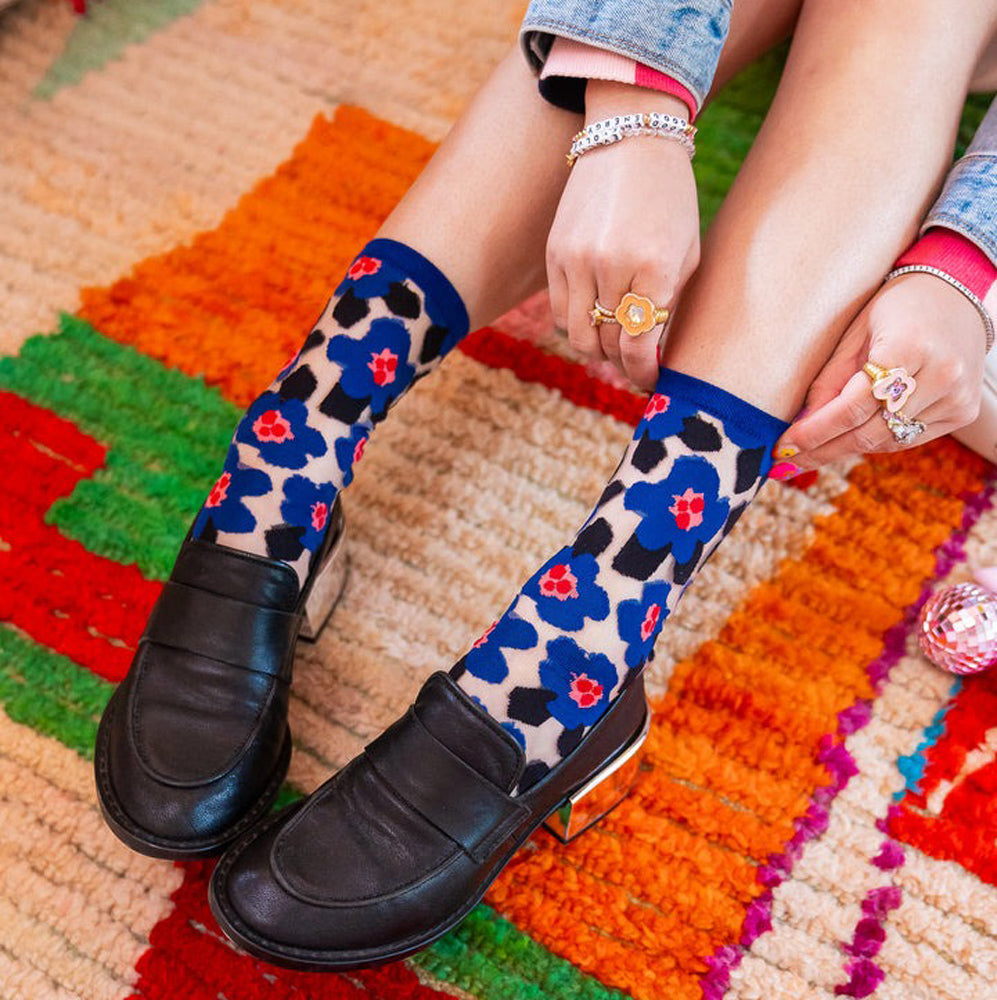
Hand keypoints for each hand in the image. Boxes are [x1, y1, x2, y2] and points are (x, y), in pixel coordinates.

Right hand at [546, 83, 699, 391]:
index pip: (638, 346)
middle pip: (606, 346)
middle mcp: (610, 265)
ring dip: (597, 348)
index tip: (649, 381)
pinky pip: (559, 312)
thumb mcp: (686, 253)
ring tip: (613, 341)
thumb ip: (670, 308)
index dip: (643, 373)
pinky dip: (576, 324)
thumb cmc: (671, 200)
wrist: (631, 137)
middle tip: (634, 362)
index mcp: (653, 267)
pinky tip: (594, 315)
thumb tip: (654, 359)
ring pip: (577, 336)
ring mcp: (576, 259)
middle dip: (622, 362)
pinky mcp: (553, 253)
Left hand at [772, 272, 987, 474]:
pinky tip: (846, 441)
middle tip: (787, 462)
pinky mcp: (964, 412)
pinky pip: (907, 439)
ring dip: (844, 449)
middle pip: (870, 431)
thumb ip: (828, 382)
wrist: (955, 297)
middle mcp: (942, 375)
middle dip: (823, 450)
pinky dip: (874, 441)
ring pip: (887, 441)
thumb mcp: (853, 334)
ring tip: (809, 455)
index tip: (784, 448)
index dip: (815, 432)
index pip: (853, 406)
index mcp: (910, 346)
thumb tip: (800, 426)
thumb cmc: (894, 309)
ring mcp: (957, 397)